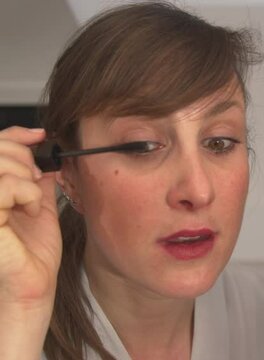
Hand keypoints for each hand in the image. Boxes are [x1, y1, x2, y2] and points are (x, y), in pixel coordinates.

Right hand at [0, 126, 62, 358]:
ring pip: (0, 165)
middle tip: (37, 180)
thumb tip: (42, 151)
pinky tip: (30, 211)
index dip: (15, 134)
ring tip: (32, 202)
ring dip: (26, 180)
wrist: (34, 283)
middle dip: (24, 157)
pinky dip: (26, 193)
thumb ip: (35, 178)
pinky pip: (3, 186)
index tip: (40, 136)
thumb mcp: (37, 203)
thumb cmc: (32, 252)